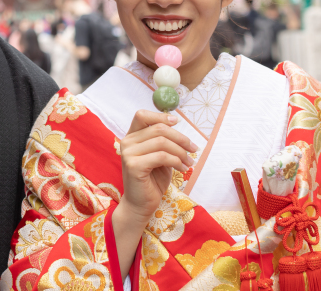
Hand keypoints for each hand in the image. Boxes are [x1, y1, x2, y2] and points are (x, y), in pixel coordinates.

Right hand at [110, 110, 197, 277]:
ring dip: (181, 151)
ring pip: (162, 142)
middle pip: (158, 128)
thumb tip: (177, 128)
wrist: (141, 205)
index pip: (141, 115)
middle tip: (193, 149)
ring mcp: (128, 153)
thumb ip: (163, 142)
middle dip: (180, 138)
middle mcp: (127, 142)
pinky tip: (182, 169)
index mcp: (131, 137)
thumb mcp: (160, 157)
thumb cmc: (151, 181)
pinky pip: (162, 156)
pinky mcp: (134, 166)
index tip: (177, 122)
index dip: (160, 115)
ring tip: (189, 162)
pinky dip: (177, 161)